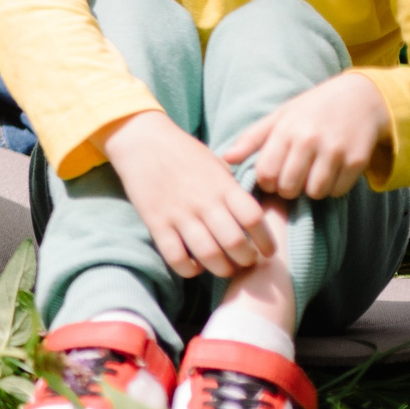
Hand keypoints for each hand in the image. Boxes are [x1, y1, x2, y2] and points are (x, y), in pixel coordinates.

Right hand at [101, 108, 274, 279]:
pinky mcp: (156, 222)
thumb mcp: (216, 163)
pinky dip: (189, 269)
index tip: (268, 251)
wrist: (140, 139)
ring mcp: (178, 213)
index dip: (266, 241)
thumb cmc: (183, 151)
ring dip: (222, 268)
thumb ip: (233, 189)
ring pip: (208, 254)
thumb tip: (251, 217)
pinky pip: (176, 257)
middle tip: (245, 260)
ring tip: (224, 267)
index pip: (254, 218)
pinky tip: (195, 265)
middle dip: (246, 259)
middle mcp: (203, 201)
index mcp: (222, 185)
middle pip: (235, 243)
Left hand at [222, 71, 388, 201]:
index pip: (266, 173)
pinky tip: (330, 172)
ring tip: (311, 175)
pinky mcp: (357, 161)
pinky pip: (338, 191)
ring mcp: (335, 151)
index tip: (272, 176)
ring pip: (314, 192)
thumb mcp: (279, 116)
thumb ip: (251, 139)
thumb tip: (225, 159)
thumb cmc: (312, 109)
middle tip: (292, 178)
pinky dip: (332, 188)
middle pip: (288, 188)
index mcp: (285, 130)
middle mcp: (309, 140)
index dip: (266, 182)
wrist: (359, 98)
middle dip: (287, 189)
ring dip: (311, 190)